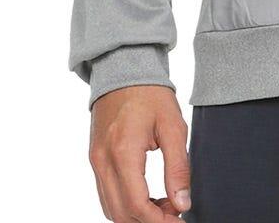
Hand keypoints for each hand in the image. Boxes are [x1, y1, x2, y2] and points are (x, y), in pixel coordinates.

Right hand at [90, 85, 190, 221]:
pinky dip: (125, 204)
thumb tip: (183, 203)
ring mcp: (95, 161)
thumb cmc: (151, 95)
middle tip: (175, 214)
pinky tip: (148, 197)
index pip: (136, 204)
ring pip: (110, 208)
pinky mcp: (95, 159)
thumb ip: (178, 167)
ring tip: (165, 206)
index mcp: (123, 152)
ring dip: (136, 215)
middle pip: (120, 213)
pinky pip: (106, 194)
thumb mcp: (174, 127)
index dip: (158, 220)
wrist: (124, 71)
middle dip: (148, 221)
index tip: (178, 220)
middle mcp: (103, 161)